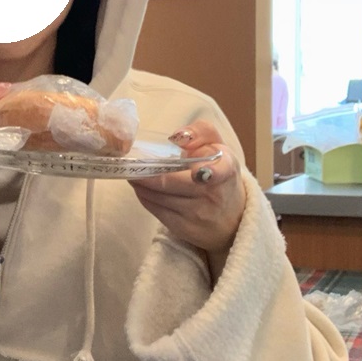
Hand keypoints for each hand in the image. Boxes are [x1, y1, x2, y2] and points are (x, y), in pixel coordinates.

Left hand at [129, 120, 245, 253]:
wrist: (231, 218)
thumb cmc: (219, 173)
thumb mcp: (218, 147)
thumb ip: (201, 132)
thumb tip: (177, 136)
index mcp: (225, 170)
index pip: (219, 171)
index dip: (208, 172)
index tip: (196, 172)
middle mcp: (213, 195)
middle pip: (169, 182)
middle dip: (145, 172)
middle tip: (130, 161)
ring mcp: (197, 214)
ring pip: (157, 195)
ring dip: (140, 182)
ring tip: (134, 171)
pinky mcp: (183, 228)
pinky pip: (154, 208)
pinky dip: (143, 194)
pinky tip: (141, 185)